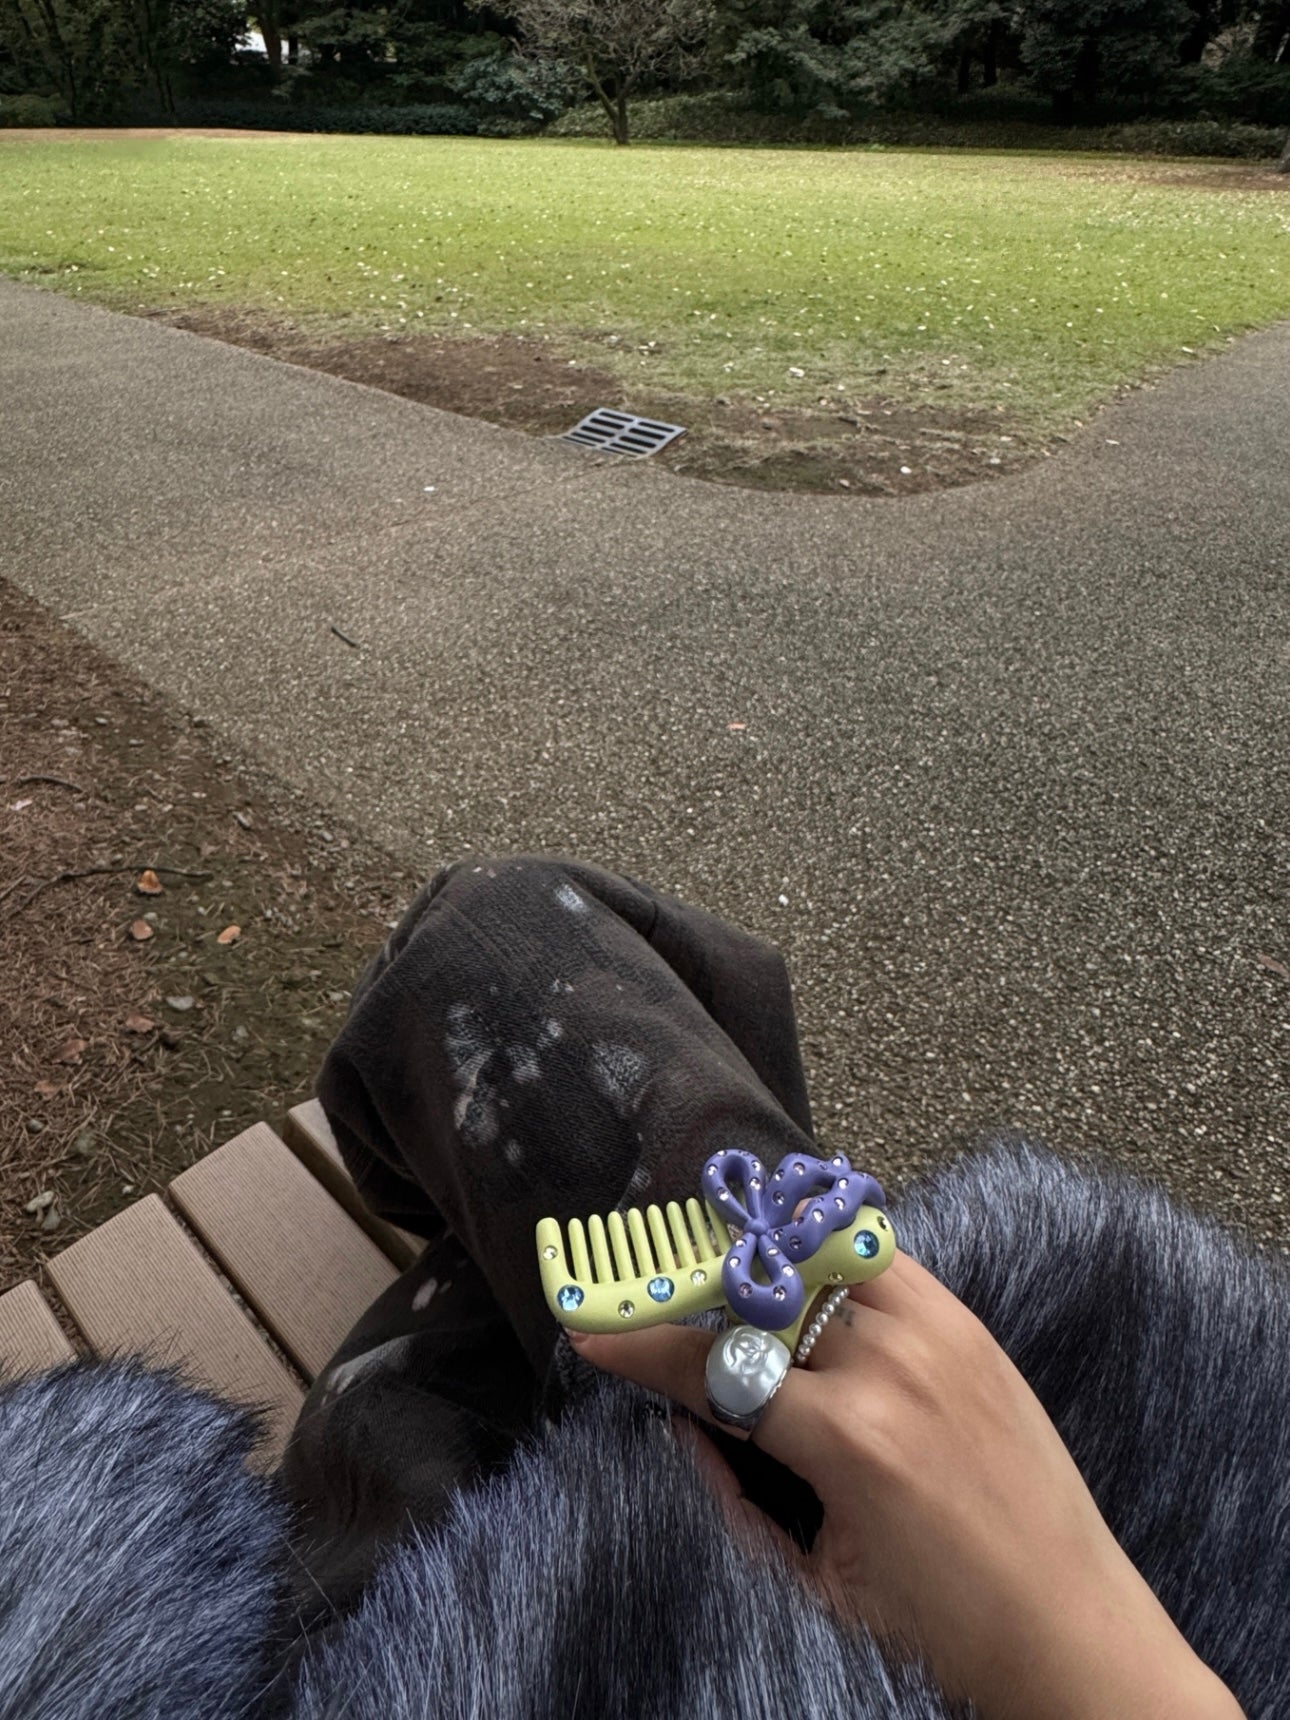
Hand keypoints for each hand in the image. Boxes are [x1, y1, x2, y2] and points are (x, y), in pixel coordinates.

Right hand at [572, 1250, 1242, 1719]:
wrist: (1073, 1635)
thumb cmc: (947, 1631)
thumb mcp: (817, 1584)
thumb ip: (735, 1497)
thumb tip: (682, 1425)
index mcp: (851, 1440)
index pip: (715, 1364)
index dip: (640, 1345)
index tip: (591, 1332)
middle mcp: (897, 1367)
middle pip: (762, 1296)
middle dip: (693, 1295)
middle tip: (648, 1296)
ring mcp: (943, 1336)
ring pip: (821, 1260)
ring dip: (763, 1267)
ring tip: (721, 1280)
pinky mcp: (973, 1328)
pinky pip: (883, 1262)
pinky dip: (832, 1260)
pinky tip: (802, 1273)